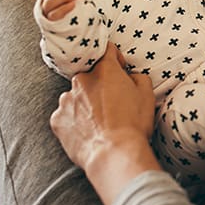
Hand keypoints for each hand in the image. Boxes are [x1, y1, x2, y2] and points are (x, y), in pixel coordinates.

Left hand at [50, 43, 159, 204]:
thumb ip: (138, 77)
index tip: (120, 69)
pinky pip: (66, 115)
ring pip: (76, 96)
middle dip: (100, 86)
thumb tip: (130, 76)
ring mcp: (65, 100)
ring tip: (100, 122)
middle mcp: (81, 81)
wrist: (113, 154)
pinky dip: (75, 120)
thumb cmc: (133, 124)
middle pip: (90, 76)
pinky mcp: (57, 120)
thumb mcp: (147, 95)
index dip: (116, 58)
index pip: (106, 50)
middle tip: (113, 103)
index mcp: (104, 71)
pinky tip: (88, 132)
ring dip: (86, 103)